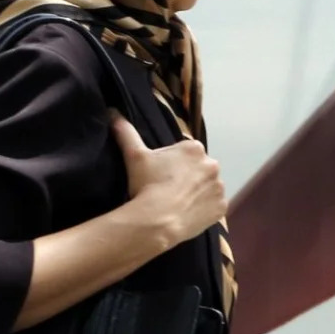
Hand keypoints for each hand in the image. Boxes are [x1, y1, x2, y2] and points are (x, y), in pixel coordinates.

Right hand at [112, 112, 225, 247]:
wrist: (157, 220)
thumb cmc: (147, 184)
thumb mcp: (134, 156)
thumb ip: (126, 132)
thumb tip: (113, 113)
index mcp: (194, 148)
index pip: (185, 152)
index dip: (172, 164)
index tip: (161, 175)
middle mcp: (212, 164)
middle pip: (199, 169)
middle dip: (187, 176)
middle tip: (168, 190)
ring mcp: (219, 187)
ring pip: (208, 187)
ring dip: (197, 192)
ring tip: (178, 203)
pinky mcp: (222, 208)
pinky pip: (214, 206)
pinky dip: (205, 209)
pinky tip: (189, 213)